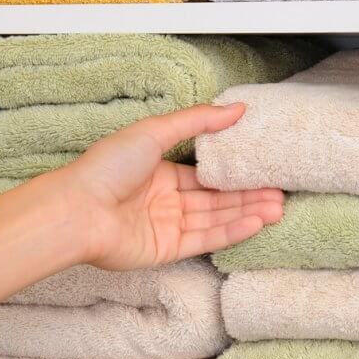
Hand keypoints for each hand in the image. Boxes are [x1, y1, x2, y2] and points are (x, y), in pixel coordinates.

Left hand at [61, 103, 283, 270]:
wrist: (78, 210)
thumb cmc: (108, 167)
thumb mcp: (154, 131)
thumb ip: (197, 120)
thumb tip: (237, 108)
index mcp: (158, 173)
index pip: (204, 175)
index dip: (234, 174)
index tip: (263, 170)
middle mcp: (164, 201)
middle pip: (214, 199)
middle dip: (247, 196)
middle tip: (280, 193)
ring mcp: (166, 227)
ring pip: (214, 219)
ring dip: (246, 213)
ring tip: (278, 207)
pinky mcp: (166, 251)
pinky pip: (205, 239)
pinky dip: (231, 231)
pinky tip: (256, 222)